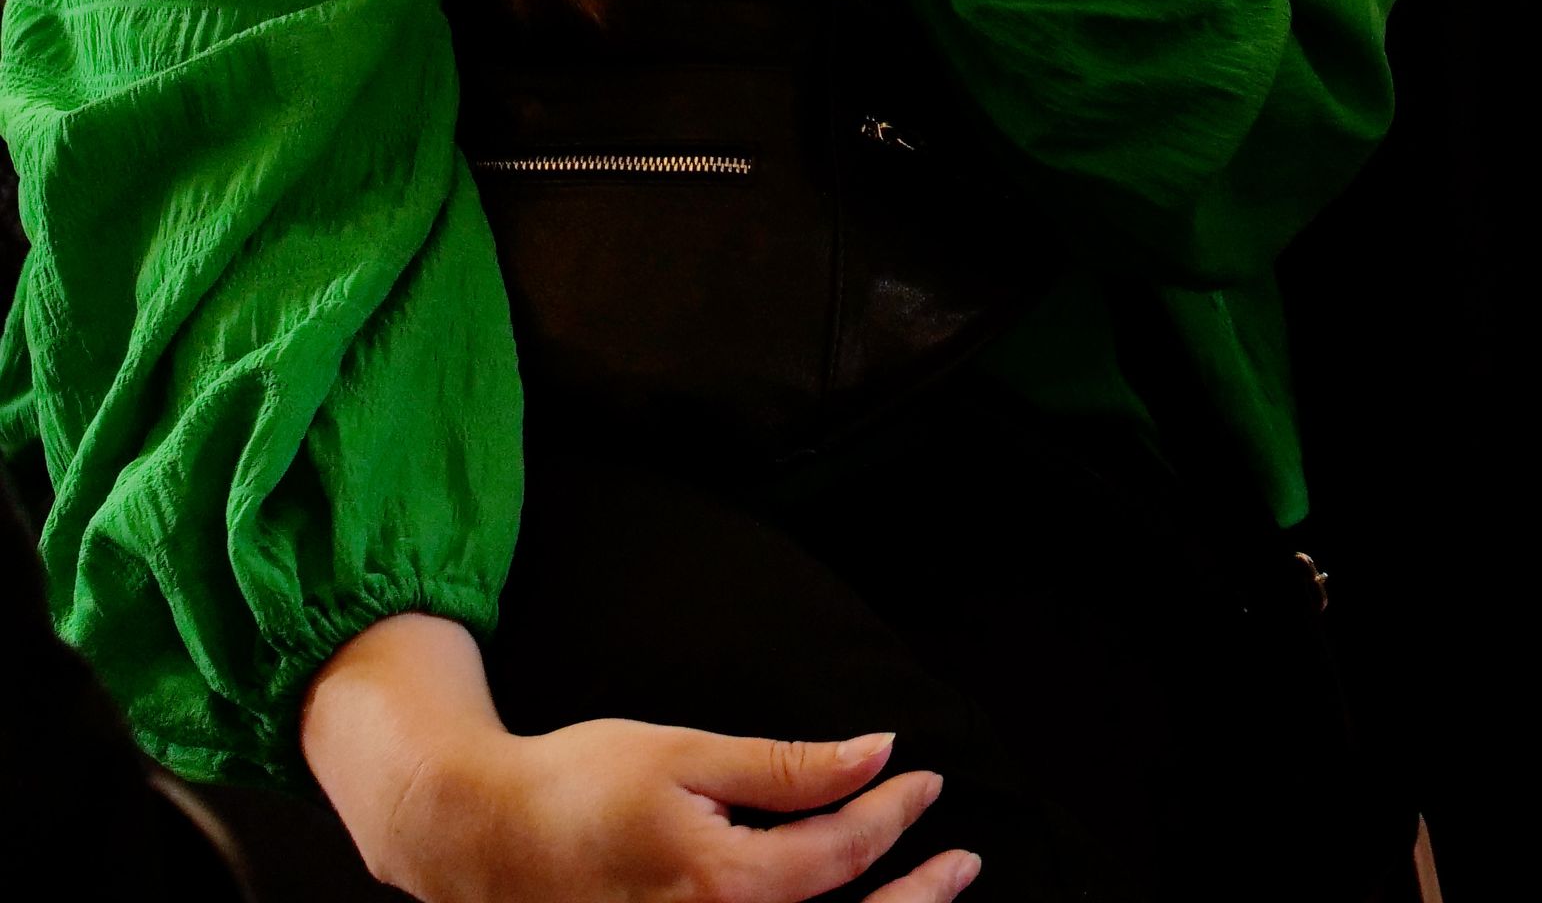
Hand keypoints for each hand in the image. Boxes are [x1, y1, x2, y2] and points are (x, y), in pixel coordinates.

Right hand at [386, 722, 972, 902]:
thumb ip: (788, 768)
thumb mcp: (686, 756)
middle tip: (963, 862)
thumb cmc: (576, 785)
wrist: (478, 839)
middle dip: (914, 900)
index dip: (892, 816)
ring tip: (931, 891)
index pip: (838, 857)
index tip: (926, 782)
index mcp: (716, 885)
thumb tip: (876, 753)